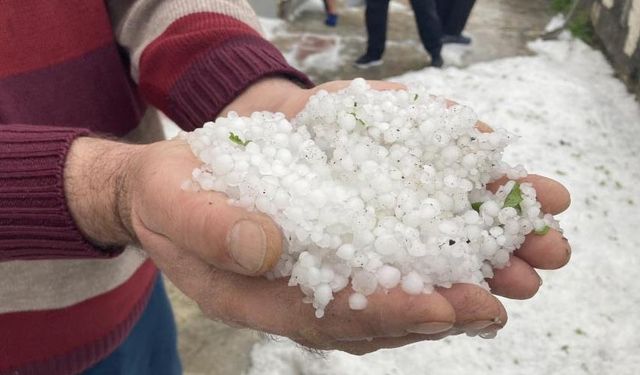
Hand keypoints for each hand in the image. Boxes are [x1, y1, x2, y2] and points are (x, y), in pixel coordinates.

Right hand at [63, 78, 570, 354]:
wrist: (172, 187)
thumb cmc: (170, 199)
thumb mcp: (173, 205)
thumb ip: (212, 229)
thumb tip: (268, 245)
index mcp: (265, 296)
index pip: (335, 317)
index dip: (389, 314)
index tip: (442, 309)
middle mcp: (306, 289)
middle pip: (386, 307)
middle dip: (450, 302)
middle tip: (508, 292)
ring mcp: (326, 264)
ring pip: (401, 281)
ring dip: (462, 272)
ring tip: (518, 263)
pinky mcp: (339, 236)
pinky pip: (393, 248)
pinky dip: (438, 238)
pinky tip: (477, 226)